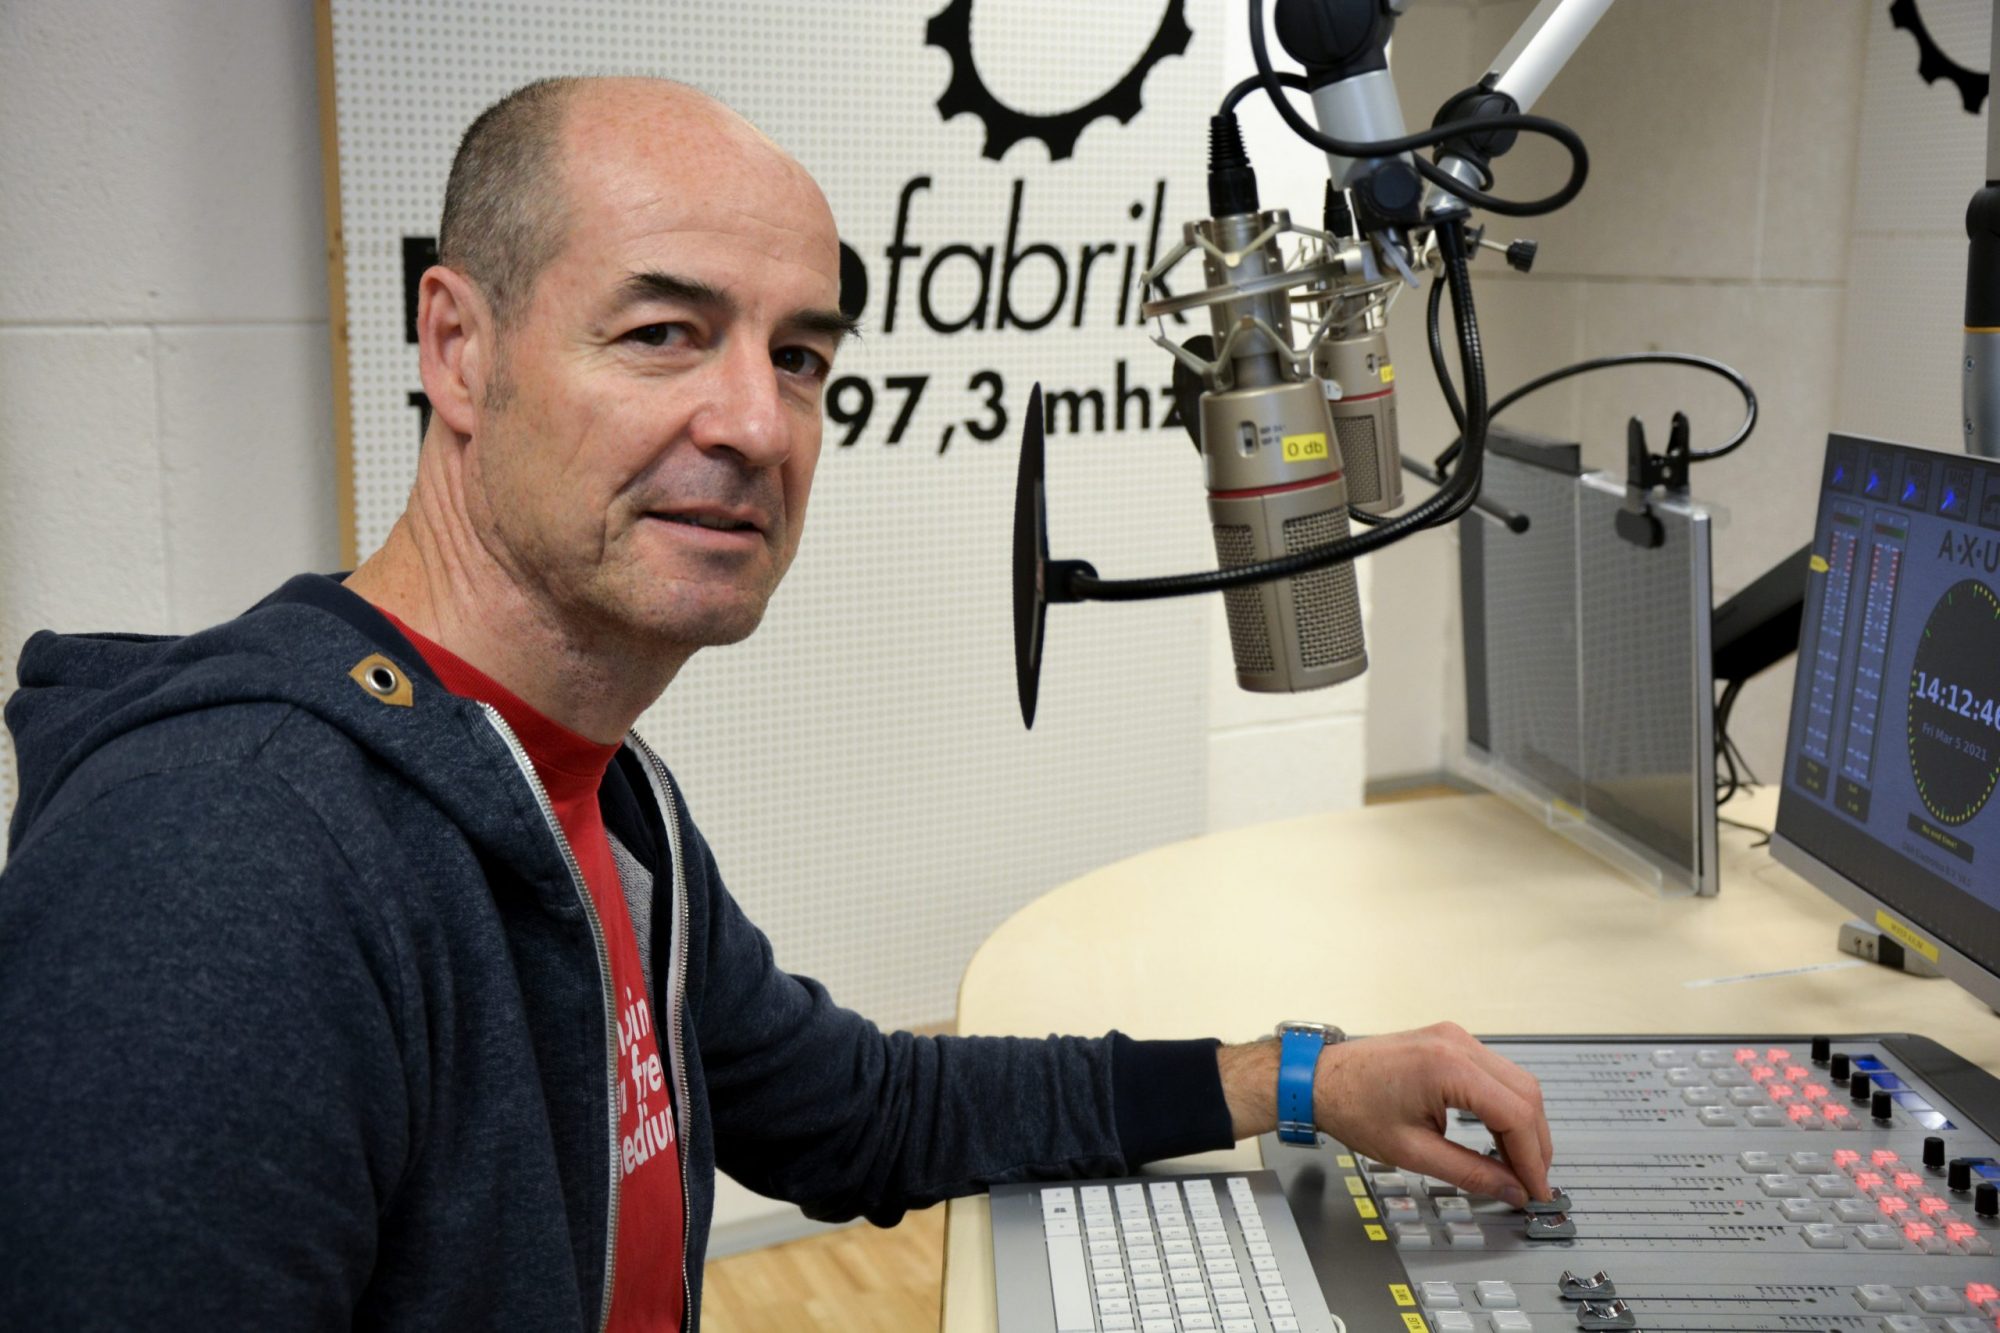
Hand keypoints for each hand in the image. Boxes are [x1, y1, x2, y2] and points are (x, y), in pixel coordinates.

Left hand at [1312, 1023, 1551, 1205]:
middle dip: (1535, 1142)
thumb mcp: (1412, 1151)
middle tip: (1531, 1182)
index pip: (1516, 1114)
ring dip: (1524, 1124)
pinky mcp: (1451, 1041)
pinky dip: (1505, 1106)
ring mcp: (1456, 1037)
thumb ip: (1469, 1172)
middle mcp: (1458, 1043)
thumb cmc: (1352, 1106)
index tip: (1536, 1189)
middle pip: (1526, 1093)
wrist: (1318, 1078)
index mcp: (1448, 1066)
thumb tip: (1511, 1189)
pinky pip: (1496, 1074)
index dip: (1533, 1158)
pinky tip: (1500, 1136)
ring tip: (1518, 1165)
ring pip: (1517, 1081)